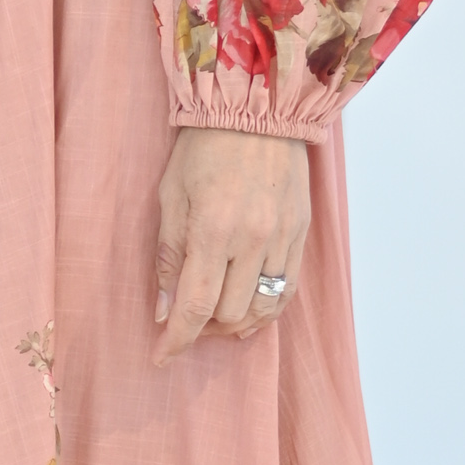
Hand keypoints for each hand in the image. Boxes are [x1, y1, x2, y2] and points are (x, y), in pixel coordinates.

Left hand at [154, 126, 309, 360]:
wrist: (257, 109)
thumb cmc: (203, 147)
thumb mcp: (171, 196)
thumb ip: (170, 255)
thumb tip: (165, 309)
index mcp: (214, 230)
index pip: (195, 306)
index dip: (177, 340)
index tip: (162, 356)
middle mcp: (254, 240)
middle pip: (229, 313)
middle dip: (201, 327)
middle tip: (183, 318)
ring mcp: (283, 239)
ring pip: (262, 309)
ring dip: (235, 322)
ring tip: (215, 317)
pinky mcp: (302, 233)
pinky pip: (288, 289)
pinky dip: (267, 308)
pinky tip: (250, 311)